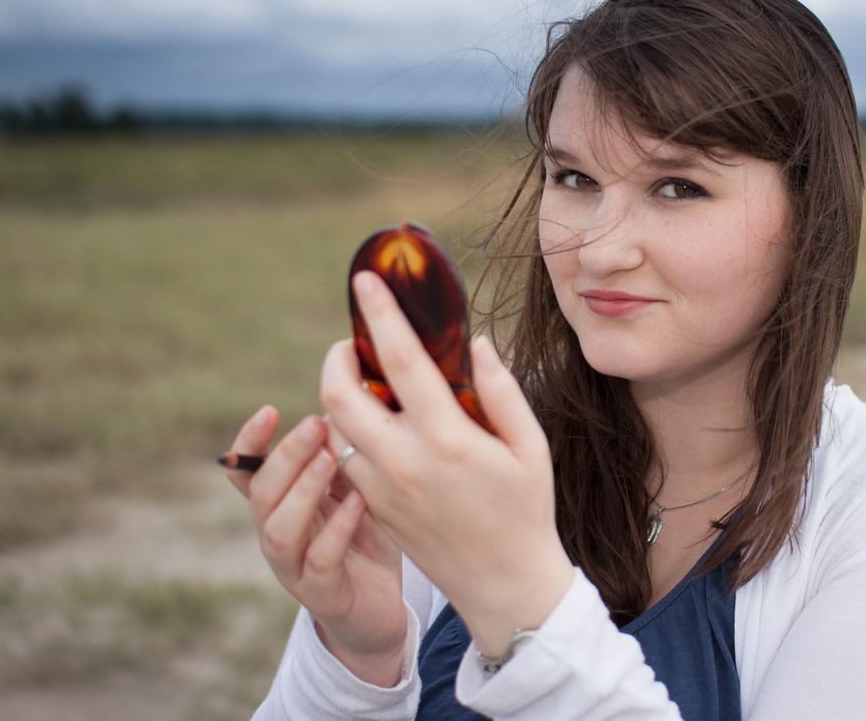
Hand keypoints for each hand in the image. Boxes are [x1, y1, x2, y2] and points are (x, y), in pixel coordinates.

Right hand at [223, 405, 408, 685]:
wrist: (381, 609)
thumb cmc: (364, 539)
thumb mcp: (356, 489)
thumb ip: (344, 455)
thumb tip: (347, 398)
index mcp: (281, 504)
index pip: (247, 471)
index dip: (249, 442)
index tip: (269, 410)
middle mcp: (278, 533)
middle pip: (262, 492)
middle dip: (285, 455)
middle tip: (313, 424)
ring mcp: (295, 567)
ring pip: (279, 529)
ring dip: (302, 491)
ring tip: (328, 460)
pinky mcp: (321, 594)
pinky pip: (319, 561)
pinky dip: (336, 529)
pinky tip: (358, 504)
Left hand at [319, 270, 574, 657]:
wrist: (504, 584)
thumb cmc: (527, 509)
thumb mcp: (531, 445)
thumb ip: (502, 390)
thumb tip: (474, 344)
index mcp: (448, 439)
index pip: (401, 361)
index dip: (380, 315)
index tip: (365, 280)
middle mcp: (404, 462)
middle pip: (340, 393)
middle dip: (336, 357)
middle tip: (352, 341)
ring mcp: (381, 489)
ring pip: (334, 427)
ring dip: (339, 394)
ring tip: (365, 379)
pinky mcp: (373, 508)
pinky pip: (344, 457)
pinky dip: (347, 429)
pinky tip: (373, 421)